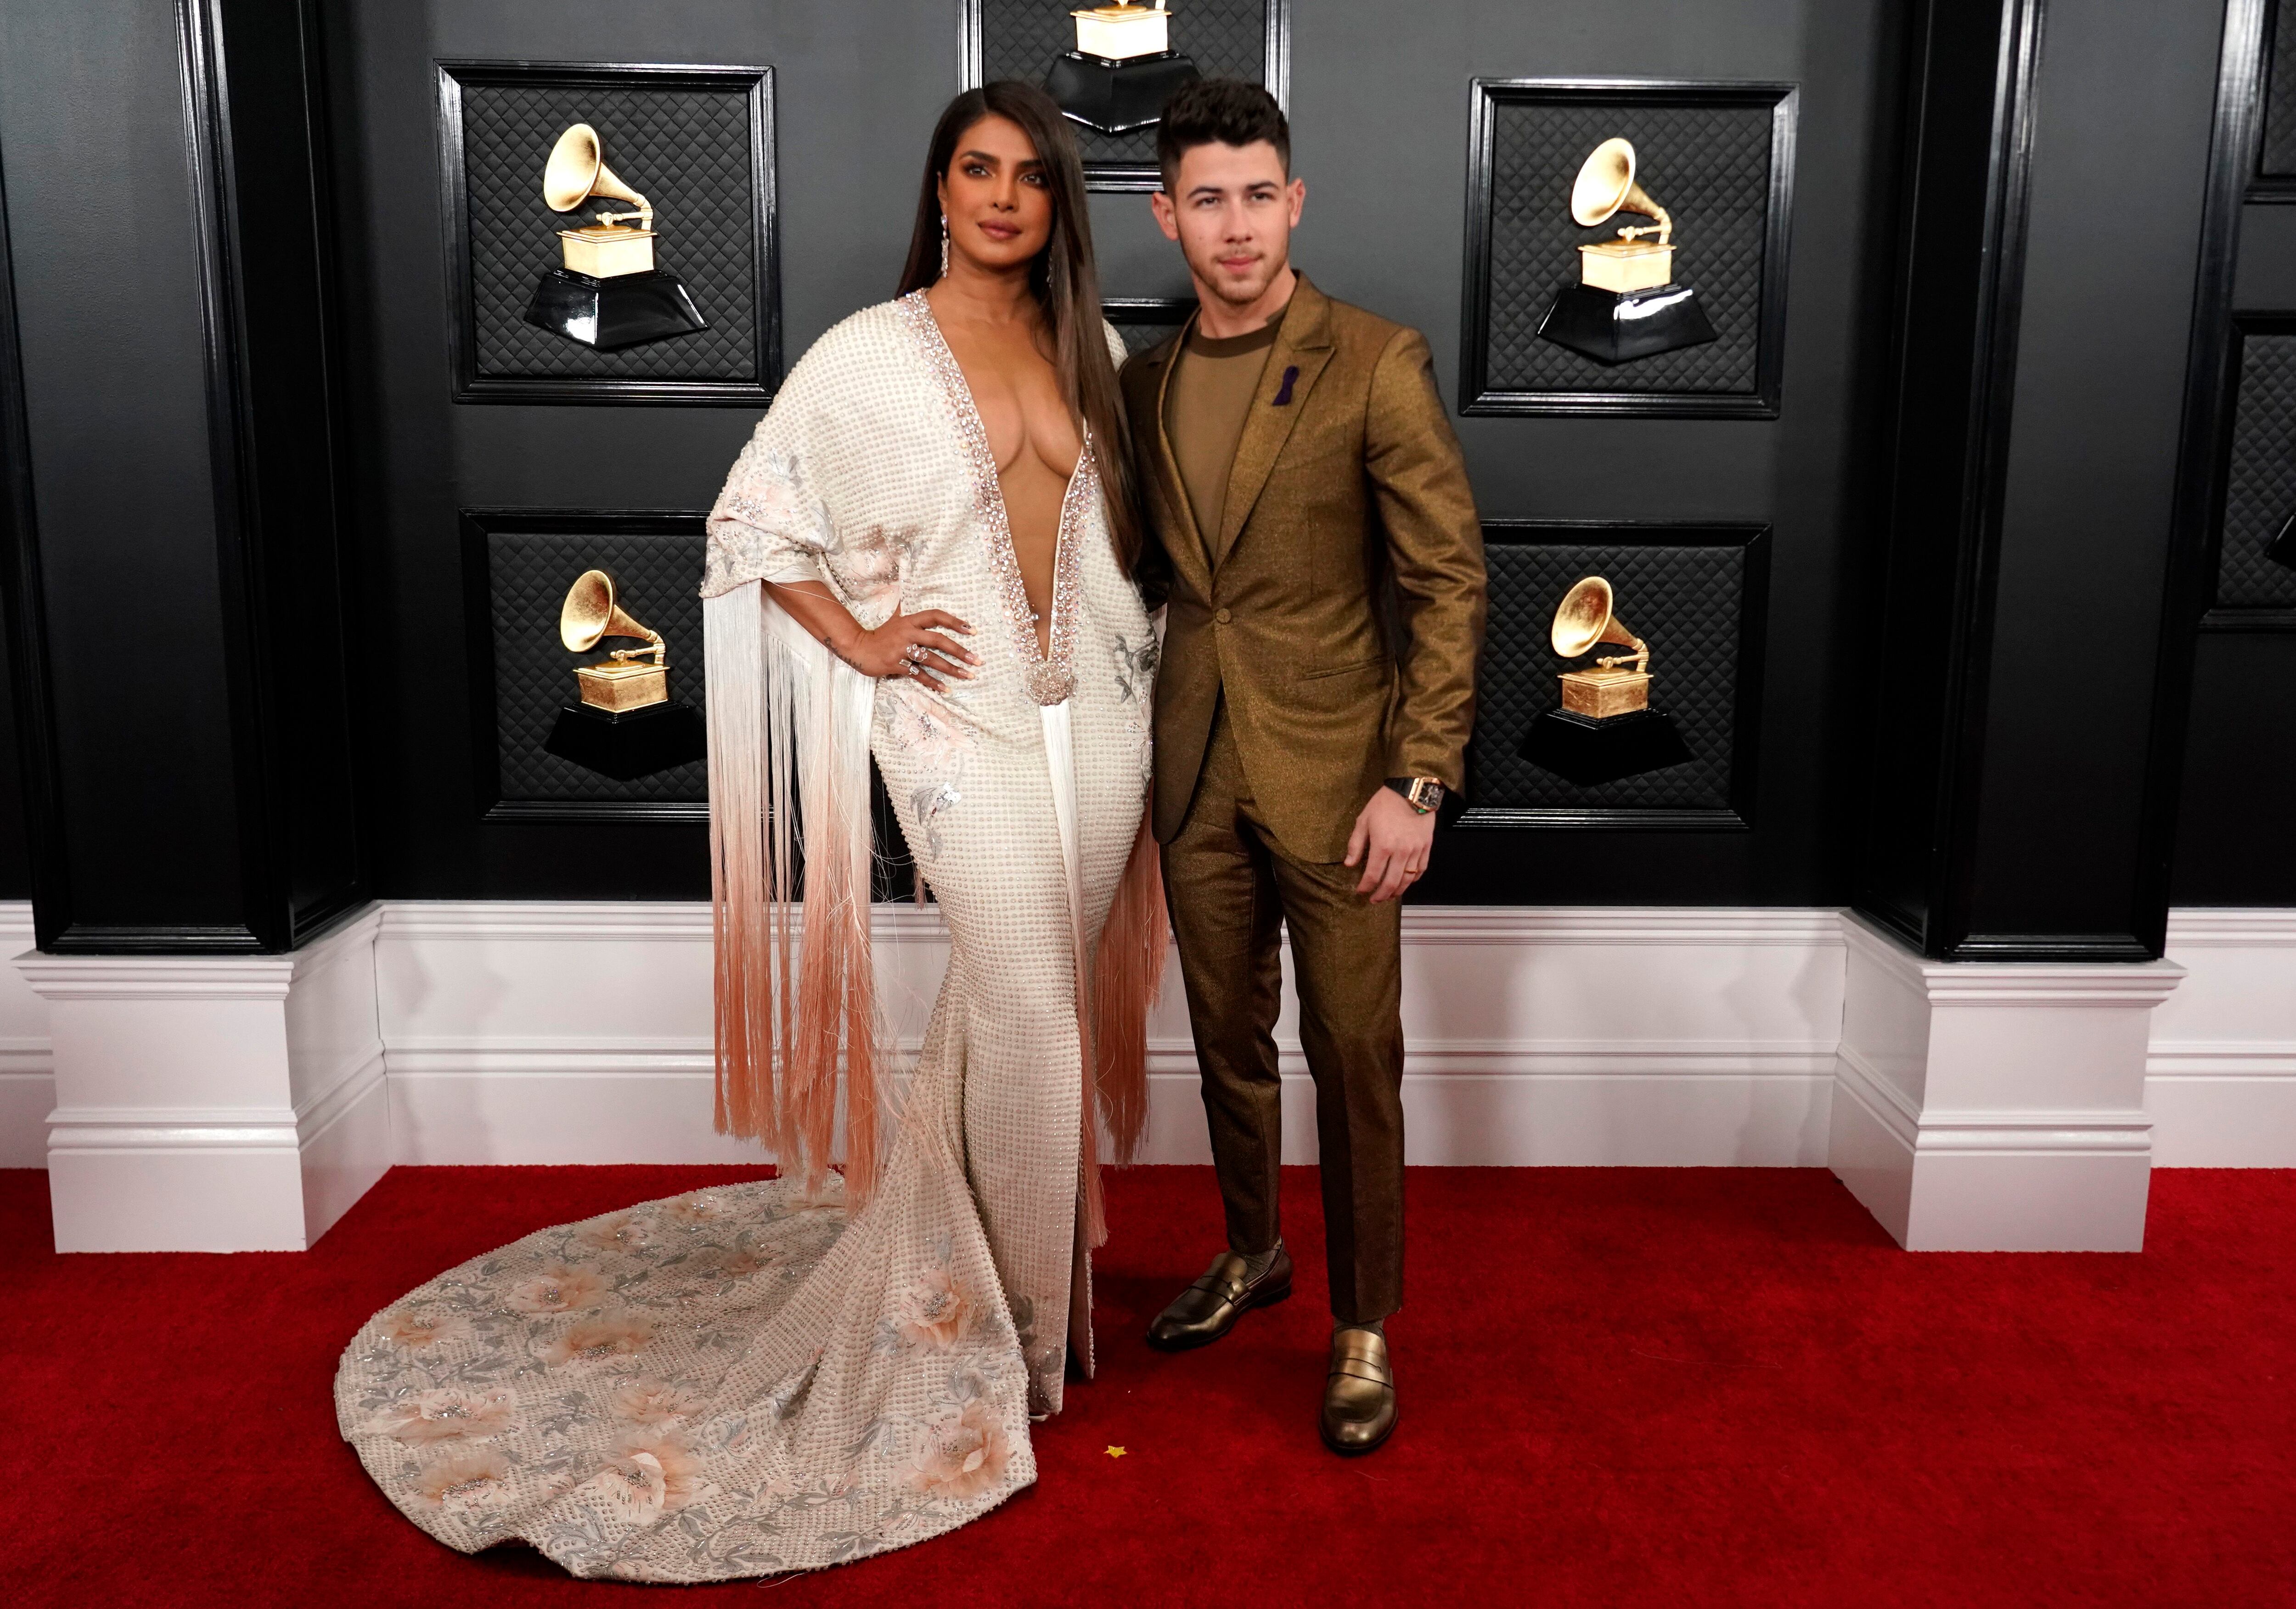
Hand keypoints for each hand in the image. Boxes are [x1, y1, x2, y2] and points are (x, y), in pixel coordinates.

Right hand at [832, 609, 978, 690]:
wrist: (858, 648)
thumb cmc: (881, 634)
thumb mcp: (896, 618)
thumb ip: (908, 608)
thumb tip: (912, 590)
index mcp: (910, 621)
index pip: (936, 616)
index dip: (954, 622)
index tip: (972, 630)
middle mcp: (908, 634)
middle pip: (938, 641)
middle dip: (960, 651)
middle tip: (977, 660)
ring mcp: (902, 650)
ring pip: (932, 660)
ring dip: (951, 669)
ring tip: (968, 675)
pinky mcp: (896, 665)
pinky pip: (919, 675)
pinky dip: (933, 683)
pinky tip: (946, 689)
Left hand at [1344, 786, 1435, 902]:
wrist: (1412, 790)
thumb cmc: (1385, 803)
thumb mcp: (1364, 820)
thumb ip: (1356, 844)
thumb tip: (1349, 864)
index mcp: (1382, 846)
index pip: (1372, 875)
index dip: (1365, 887)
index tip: (1360, 891)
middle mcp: (1400, 852)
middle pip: (1390, 883)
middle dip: (1381, 895)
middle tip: (1374, 900)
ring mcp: (1415, 851)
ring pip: (1406, 880)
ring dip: (1397, 891)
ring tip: (1389, 895)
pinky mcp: (1426, 847)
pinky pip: (1420, 870)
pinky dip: (1413, 880)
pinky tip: (1406, 882)